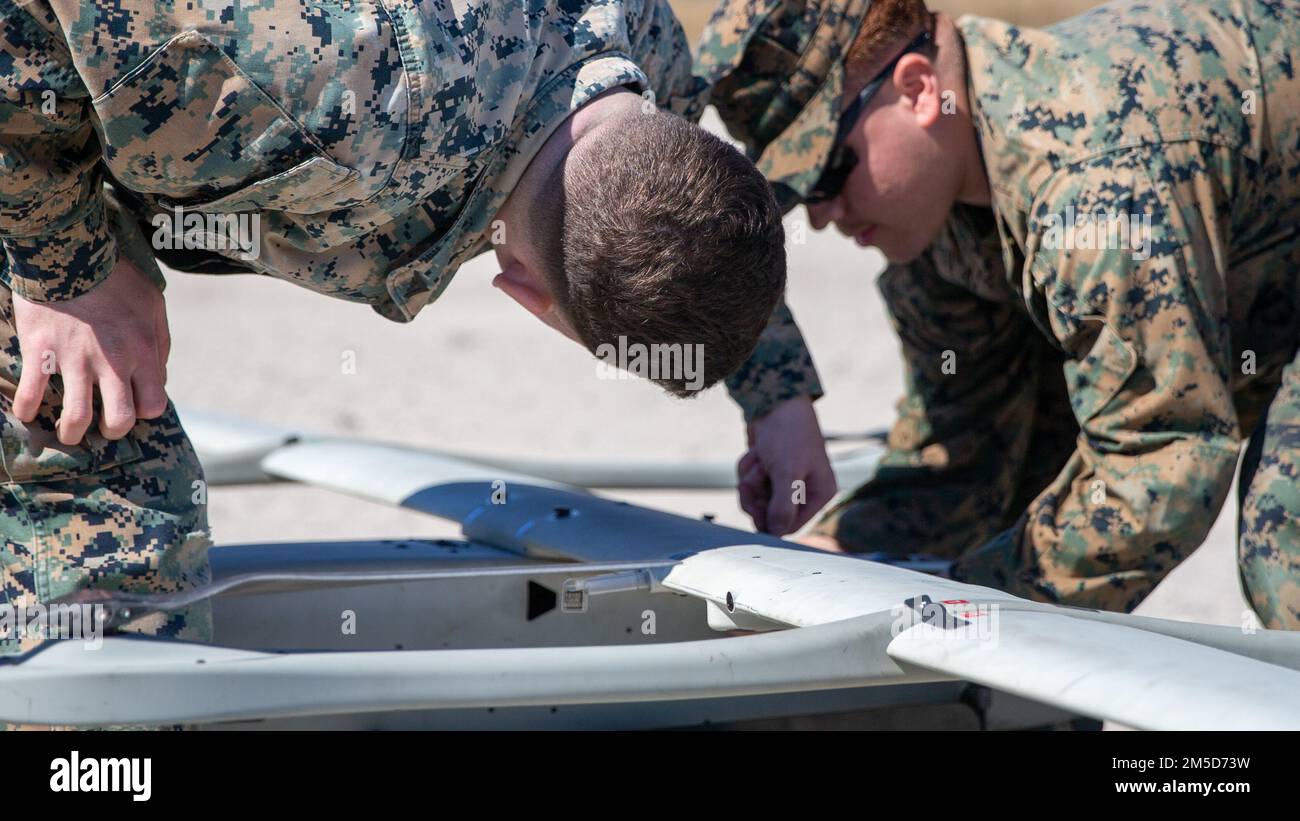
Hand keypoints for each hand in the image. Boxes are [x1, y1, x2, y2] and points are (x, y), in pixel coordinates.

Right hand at [12, 255, 169, 444]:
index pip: (153, 405)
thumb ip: (159, 343)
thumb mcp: (154, 304)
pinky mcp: (41, 351)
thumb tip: (159, 374)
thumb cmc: (117, 277)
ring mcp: (75, 360)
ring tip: (68, 433)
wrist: (71, 251)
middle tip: (103, 425)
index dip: (144, 410)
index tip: (133, 404)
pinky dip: (26, 409)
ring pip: (77, 418)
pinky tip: (26, 412)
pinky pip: (30, 394)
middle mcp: (113, 363)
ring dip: (72, 432)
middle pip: (119, 420)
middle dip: (112, 431)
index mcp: (143, 353)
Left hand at [737, 395, 836, 534]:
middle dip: (756, 498)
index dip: (769, 521)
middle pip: (770, 514)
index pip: (791, 525)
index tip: (754, 508)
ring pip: (757, 498)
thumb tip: (775, 532)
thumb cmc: (788, 433)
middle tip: (748, 484)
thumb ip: (782, 505)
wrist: (773, 398)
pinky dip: (748, 469)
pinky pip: (750, 482)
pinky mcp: (768, 469)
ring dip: (751, 480)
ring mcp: (784, 479)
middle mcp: (804, 489)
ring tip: (758, 459)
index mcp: (819, 492)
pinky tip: (755, 452)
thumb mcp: (787, 471)